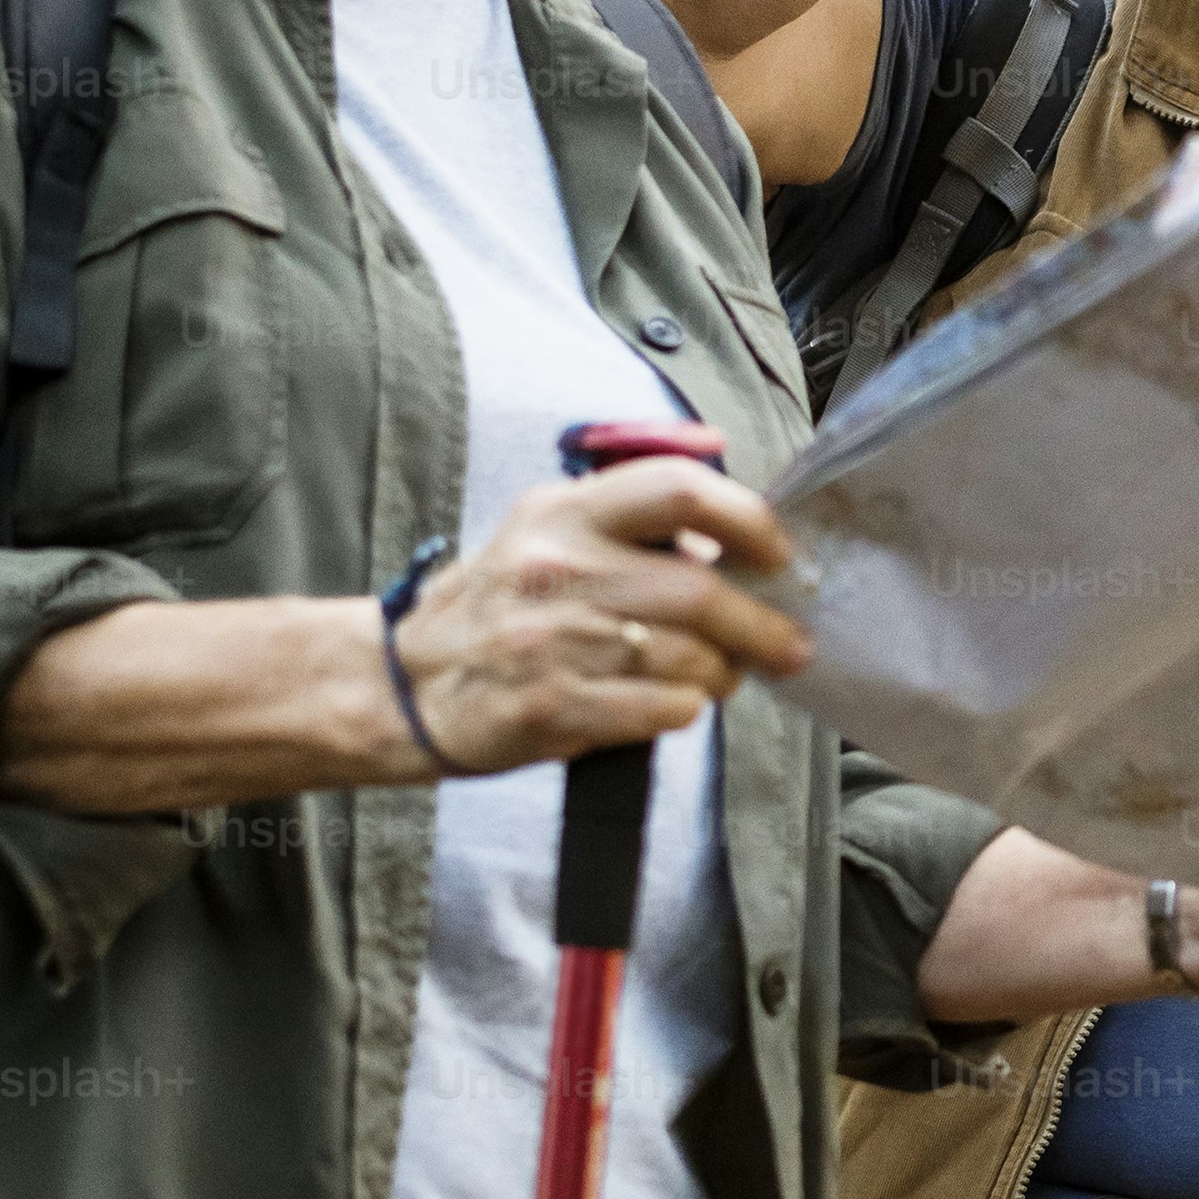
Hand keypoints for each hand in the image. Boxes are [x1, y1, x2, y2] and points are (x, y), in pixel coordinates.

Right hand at [383, 458, 810, 774]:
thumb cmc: (501, 605)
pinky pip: (661, 708)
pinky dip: (686, 707)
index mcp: (564, 513)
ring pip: (689, 657)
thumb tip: (733, 534)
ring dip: (725, 672)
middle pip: (699, 589)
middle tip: (788, 643)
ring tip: (724, 675)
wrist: (410, 683)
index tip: (777, 554)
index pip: (677, 490)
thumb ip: (631, 521)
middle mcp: (558, 569)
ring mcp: (553, 641)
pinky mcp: (553, 707)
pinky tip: (677, 702)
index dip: (746, 520)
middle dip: (759, 624)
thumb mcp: (549, 531)